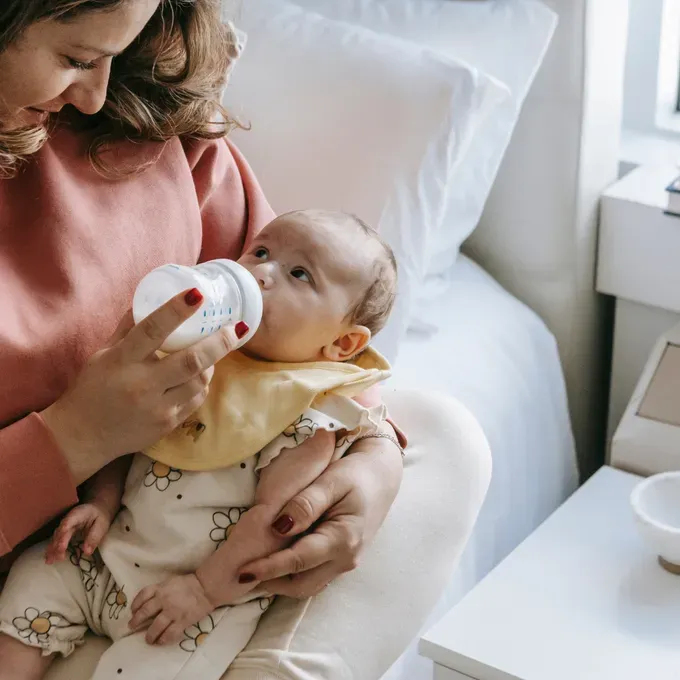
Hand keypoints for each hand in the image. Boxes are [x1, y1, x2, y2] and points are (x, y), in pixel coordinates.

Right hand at [41, 290, 245, 484]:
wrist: (84, 436)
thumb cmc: (93, 388)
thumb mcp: (104, 353)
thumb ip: (129, 328)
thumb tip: (149, 298)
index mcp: (122, 361)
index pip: (152, 330)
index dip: (176, 310)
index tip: (197, 295)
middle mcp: (142, 385)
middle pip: (191, 361)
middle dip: (218, 343)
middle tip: (236, 328)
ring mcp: (157, 408)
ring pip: (200, 381)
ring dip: (212, 364)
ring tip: (213, 351)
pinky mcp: (168, 424)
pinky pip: (196, 400)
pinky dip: (201, 384)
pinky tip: (198, 376)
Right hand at [44, 502, 111, 564]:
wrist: (96, 509)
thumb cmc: (99, 517)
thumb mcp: (102, 525)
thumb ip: (94, 537)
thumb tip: (86, 552)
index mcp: (78, 514)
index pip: (68, 522)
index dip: (63, 534)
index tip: (62, 546)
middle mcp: (68, 519)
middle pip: (60, 532)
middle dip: (58, 545)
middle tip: (59, 558)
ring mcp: (63, 525)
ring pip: (55, 537)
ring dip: (52, 549)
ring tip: (50, 561)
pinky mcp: (62, 532)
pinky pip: (56, 540)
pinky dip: (52, 549)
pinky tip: (49, 558)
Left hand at [129, 574, 213, 644]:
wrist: (206, 588)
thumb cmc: (189, 583)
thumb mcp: (171, 582)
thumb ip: (160, 590)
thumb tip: (149, 602)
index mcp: (161, 588)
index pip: (143, 595)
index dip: (135, 604)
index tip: (133, 611)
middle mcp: (164, 600)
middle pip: (145, 612)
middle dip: (136, 621)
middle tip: (132, 626)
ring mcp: (172, 611)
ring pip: (155, 627)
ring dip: (149, 635)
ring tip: (148, 640)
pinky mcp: (182, 621)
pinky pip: (169, 634)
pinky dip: (163, 640)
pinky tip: (161, 642)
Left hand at [238, 426, 402, 597]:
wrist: (382, 475)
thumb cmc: (356, 473)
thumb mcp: (331, 480)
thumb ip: (306, 503)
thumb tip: (279, 527)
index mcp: (344, 539)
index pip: (299, 561)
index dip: (268, 568)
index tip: (241, 572)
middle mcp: (346, 559)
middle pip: (301, 584)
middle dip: (269, 583)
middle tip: (240, 573)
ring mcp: (345, 562)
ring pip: (306, 585)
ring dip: (279, 581)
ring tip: (252, 569)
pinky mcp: (340, 559)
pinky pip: (313, 574)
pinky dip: (291, 573)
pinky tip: (274, 559)